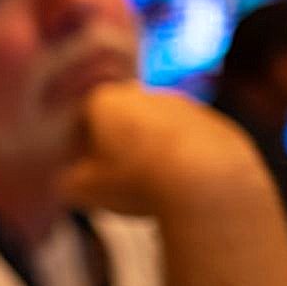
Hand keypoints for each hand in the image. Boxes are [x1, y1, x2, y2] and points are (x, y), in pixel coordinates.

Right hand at [56, 81, 270, 218]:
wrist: (207, 180)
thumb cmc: (137, 182)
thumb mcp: (87, 191)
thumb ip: (71, 183)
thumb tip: (70, 182)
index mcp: (106, 101)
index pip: (81, 121)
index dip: (77, 149)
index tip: (81, 174)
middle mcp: (144, 94)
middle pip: (121, 120)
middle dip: (116, 147)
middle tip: (115, 182)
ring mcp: (184, 105)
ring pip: (157, 129)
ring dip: (150, 151)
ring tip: (151, 188)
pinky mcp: (215, 122)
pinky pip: (191, 142)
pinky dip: (183, 159)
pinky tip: (181, 187)